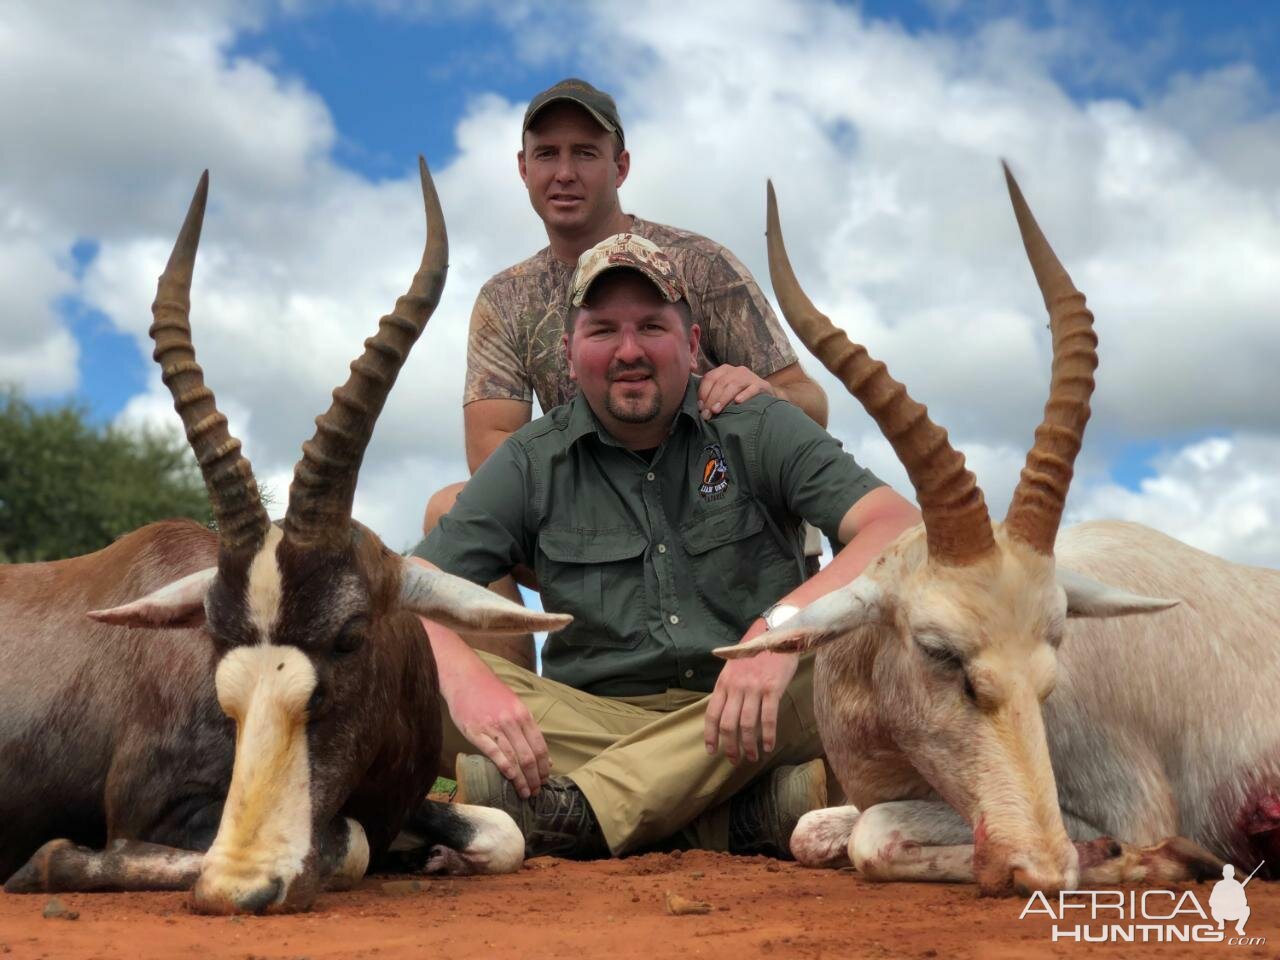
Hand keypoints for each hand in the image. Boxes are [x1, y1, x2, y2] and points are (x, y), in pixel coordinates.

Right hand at [443, 664, 548, 797]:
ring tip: (524, 792)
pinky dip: (504, 767)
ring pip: (513, 758)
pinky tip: (510, 778)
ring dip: (521, 779)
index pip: (540, 746)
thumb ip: (528, 729)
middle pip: (529, 756)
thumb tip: (545, 756)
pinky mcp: (476, 731)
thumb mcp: (515, 706)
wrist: (466, 678)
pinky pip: (493, 752)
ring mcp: (494, 726)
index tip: (545, 780)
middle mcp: (512, 721)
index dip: (544, 767)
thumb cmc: (491, 694)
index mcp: (523, 715)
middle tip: (536, 792)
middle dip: (534, 778)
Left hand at [697, 364, 773, 419]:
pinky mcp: (761, 385)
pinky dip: (745, 395)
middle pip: (720, 383)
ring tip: (716, 410)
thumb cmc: (740, 395)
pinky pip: (752, 389)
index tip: (700, 407)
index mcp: (724, 370)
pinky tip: (738, 402)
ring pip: (734, 385)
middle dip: (711, 399)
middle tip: (706, 414)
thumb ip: (712, 394)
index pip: (710, 378)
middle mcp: (736, 370)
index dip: (703, 393)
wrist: (764, 394)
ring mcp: (749, 376)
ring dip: (723, 398)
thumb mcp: (725, 391)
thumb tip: (700, 407)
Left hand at [704, 648, 798, 763]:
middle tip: (734, 760)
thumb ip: (729, 687)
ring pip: (747, 725)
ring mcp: (754, 688)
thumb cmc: (756, 651)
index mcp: (724, 682)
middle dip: (729, 746)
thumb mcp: (734, 666)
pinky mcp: (772, 688)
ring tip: (752, 757)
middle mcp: (736, 687)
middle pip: (728, 724)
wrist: (776, 632)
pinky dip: (768, 736)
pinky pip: (768, 718)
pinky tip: (769, 746)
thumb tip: (724, 710)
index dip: (710, 735)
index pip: (711, 714)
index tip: (711, 751)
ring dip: (749, 745)